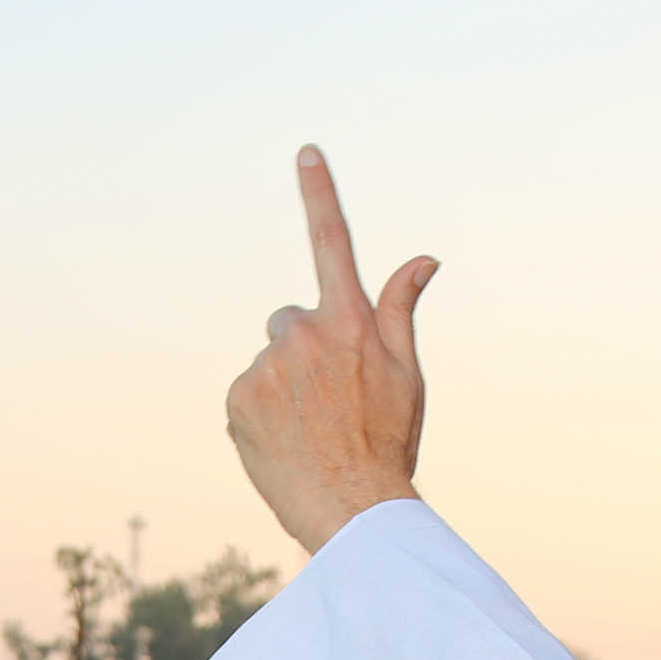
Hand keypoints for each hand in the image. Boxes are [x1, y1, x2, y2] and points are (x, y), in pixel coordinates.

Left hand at [224, 147, 436, 552]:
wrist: (351, 508)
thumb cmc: (388, 442)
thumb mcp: (407, 374)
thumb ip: (401, 309)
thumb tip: (423, 258)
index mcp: (351, 322)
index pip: (333, 243)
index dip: (319, 194)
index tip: (305, 151)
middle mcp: (305, 333)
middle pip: (289, 320)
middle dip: (303, 348)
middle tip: (328, 399)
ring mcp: (268, 364)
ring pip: (269, 363)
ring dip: (282, 386)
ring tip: (308, 430)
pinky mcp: (238, 396)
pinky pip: (245, 395)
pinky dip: (259, 414)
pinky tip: (285, 443)